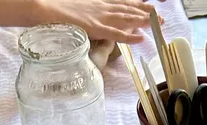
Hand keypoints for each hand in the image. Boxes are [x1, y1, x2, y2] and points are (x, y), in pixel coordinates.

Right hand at [38, 0, 163, 42]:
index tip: (150, 6)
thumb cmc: (56, 10)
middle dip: (146, 12)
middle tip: (161, 17)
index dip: (137, 5)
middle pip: (128, 9)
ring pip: (126, 19)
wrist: (44, 8)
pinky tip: (140, 38)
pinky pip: (115, 33)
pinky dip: (129, 36)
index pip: (121, 3)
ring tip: (158, 23)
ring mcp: (99, 17)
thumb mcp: (77, 10)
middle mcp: (102, 7)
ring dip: (143, 21)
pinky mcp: (95, 28)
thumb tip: (92, 22)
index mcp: (97, 3)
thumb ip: (88, 16)